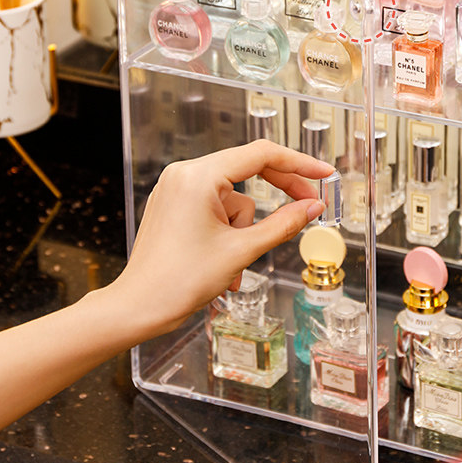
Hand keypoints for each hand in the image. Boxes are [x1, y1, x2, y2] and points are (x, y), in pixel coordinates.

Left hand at [114, 140, 333, 336]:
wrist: (138, 308)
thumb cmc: (178, 280)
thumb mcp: (242, 251)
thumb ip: (283, 224)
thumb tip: (312, 207)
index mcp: (199, 177)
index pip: (261, 155)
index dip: (299, 164)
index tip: (323, 173)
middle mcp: (185, 175)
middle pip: (248, 170)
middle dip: (278, 194)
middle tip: (307, 206)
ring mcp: (177, 189)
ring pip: (235, 198)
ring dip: (245, 230)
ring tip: (236, 265)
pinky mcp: (175, 205)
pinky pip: (217, 208)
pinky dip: (229, 232)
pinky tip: (225, 263)